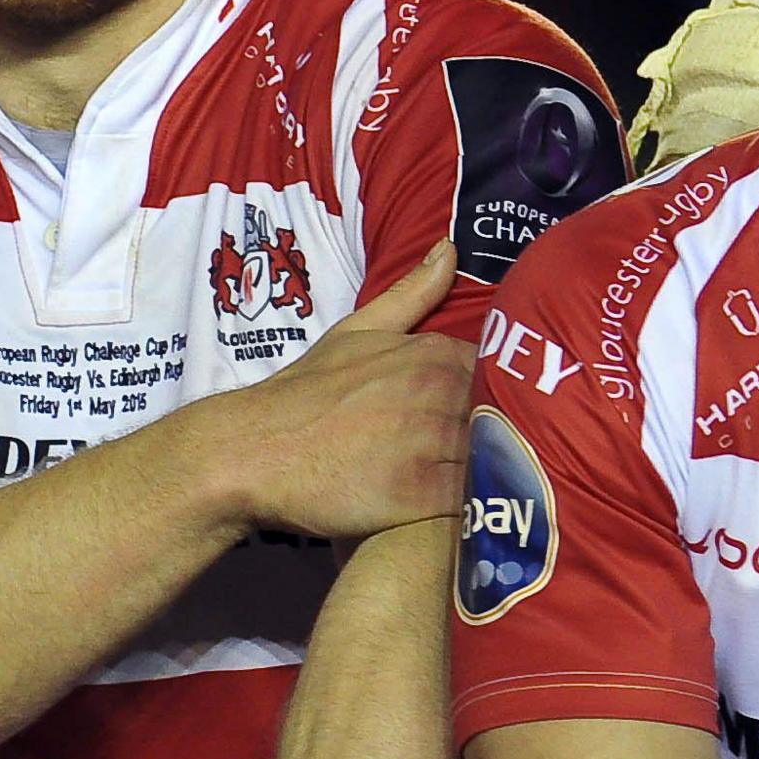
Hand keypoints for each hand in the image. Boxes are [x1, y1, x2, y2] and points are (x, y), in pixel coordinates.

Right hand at [209, 245, 475, 539]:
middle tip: (489, 452)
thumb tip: (450, 247)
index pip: (500, 372)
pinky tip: (469, 511)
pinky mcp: (421, 497)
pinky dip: (477, 507)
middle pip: (503, 417)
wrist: (255, 451)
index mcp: (434, 356)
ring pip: (494, 459)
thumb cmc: (305, 392)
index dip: (498, 394)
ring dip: (496, 471)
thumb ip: (412, 293)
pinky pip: (472, 502)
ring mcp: (432, 446)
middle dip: (501, 433)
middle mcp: (439, 396)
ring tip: (486, 484)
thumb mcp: (357, 331)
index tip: (487, 411)